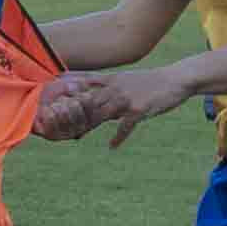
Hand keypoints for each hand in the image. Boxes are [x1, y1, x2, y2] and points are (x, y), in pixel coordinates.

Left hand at [35, 65, 184, 144]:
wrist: (175, 80)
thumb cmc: (149, 82)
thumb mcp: (126, 79)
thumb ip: (107, 86)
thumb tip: (92, 94)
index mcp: (111, 80)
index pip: (84, 85)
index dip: (68, 92)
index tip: (51, 99)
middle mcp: (115, 88)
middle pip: (88, 101)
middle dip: (73, 112)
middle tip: (57, 124)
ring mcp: (126, 99)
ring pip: (101, 114)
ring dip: (89, 125)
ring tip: (76, 136)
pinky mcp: (139, 110)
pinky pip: (125, 126)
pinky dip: (118, 138)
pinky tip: (111, 146)